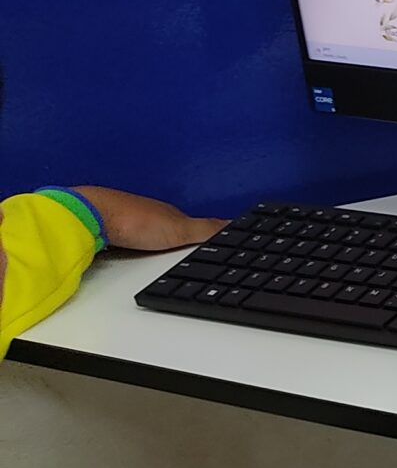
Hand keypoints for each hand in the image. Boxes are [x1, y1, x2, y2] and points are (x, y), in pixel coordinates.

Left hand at [69, 187, 226, 251]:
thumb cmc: (130, 218)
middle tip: (185, 252)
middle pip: (167, 229)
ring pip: (144, 234)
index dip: (201, 234)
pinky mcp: (107, 234)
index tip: (210, 241)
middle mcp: (147, 215)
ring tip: (157, 254)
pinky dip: (130, 246)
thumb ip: (205, 230)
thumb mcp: (179, 229)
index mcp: (168, 213)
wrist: (88, 216)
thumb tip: (236, 225)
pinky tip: (130, 252)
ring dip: (149, 241)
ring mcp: (126, 223)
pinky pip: (124, 241)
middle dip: (174, 239)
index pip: (191, 224)